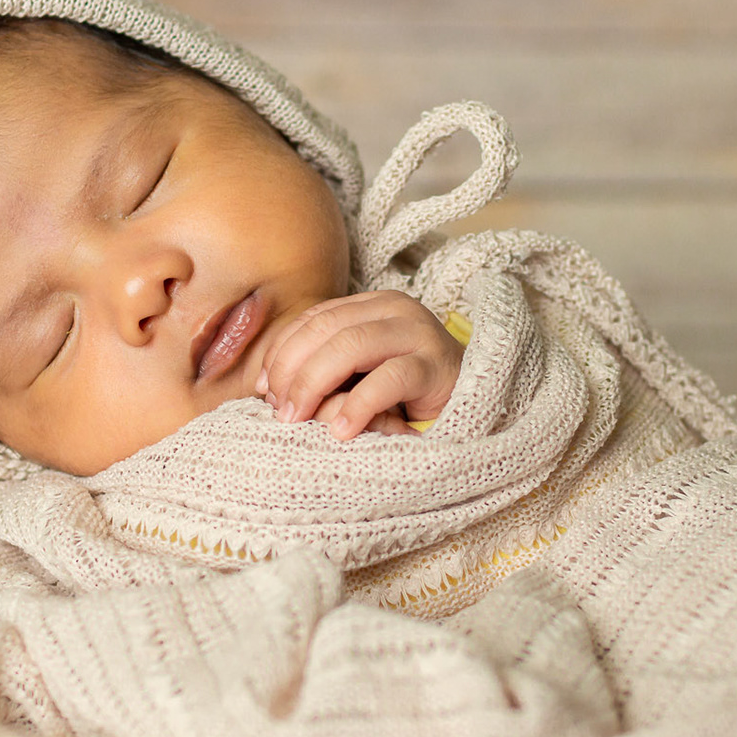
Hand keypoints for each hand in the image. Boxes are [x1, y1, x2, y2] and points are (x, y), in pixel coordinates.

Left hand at [254, 291, 464, 439]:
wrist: (474, 411)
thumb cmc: (406, 400)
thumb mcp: (358, 379)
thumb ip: (322, 373)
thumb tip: (265, 387)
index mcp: (372, 306)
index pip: (313, 318)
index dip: (282, 351)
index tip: (263, 389)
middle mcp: (396, 310)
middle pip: (326, 329)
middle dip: (292, 369)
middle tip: (279, 409)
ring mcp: (420, 334)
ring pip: (351, 346)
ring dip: (314, 383)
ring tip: (298, 418)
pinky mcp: (438, 366)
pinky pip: (390, 379)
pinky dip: (358, 405)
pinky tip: (340, 430)